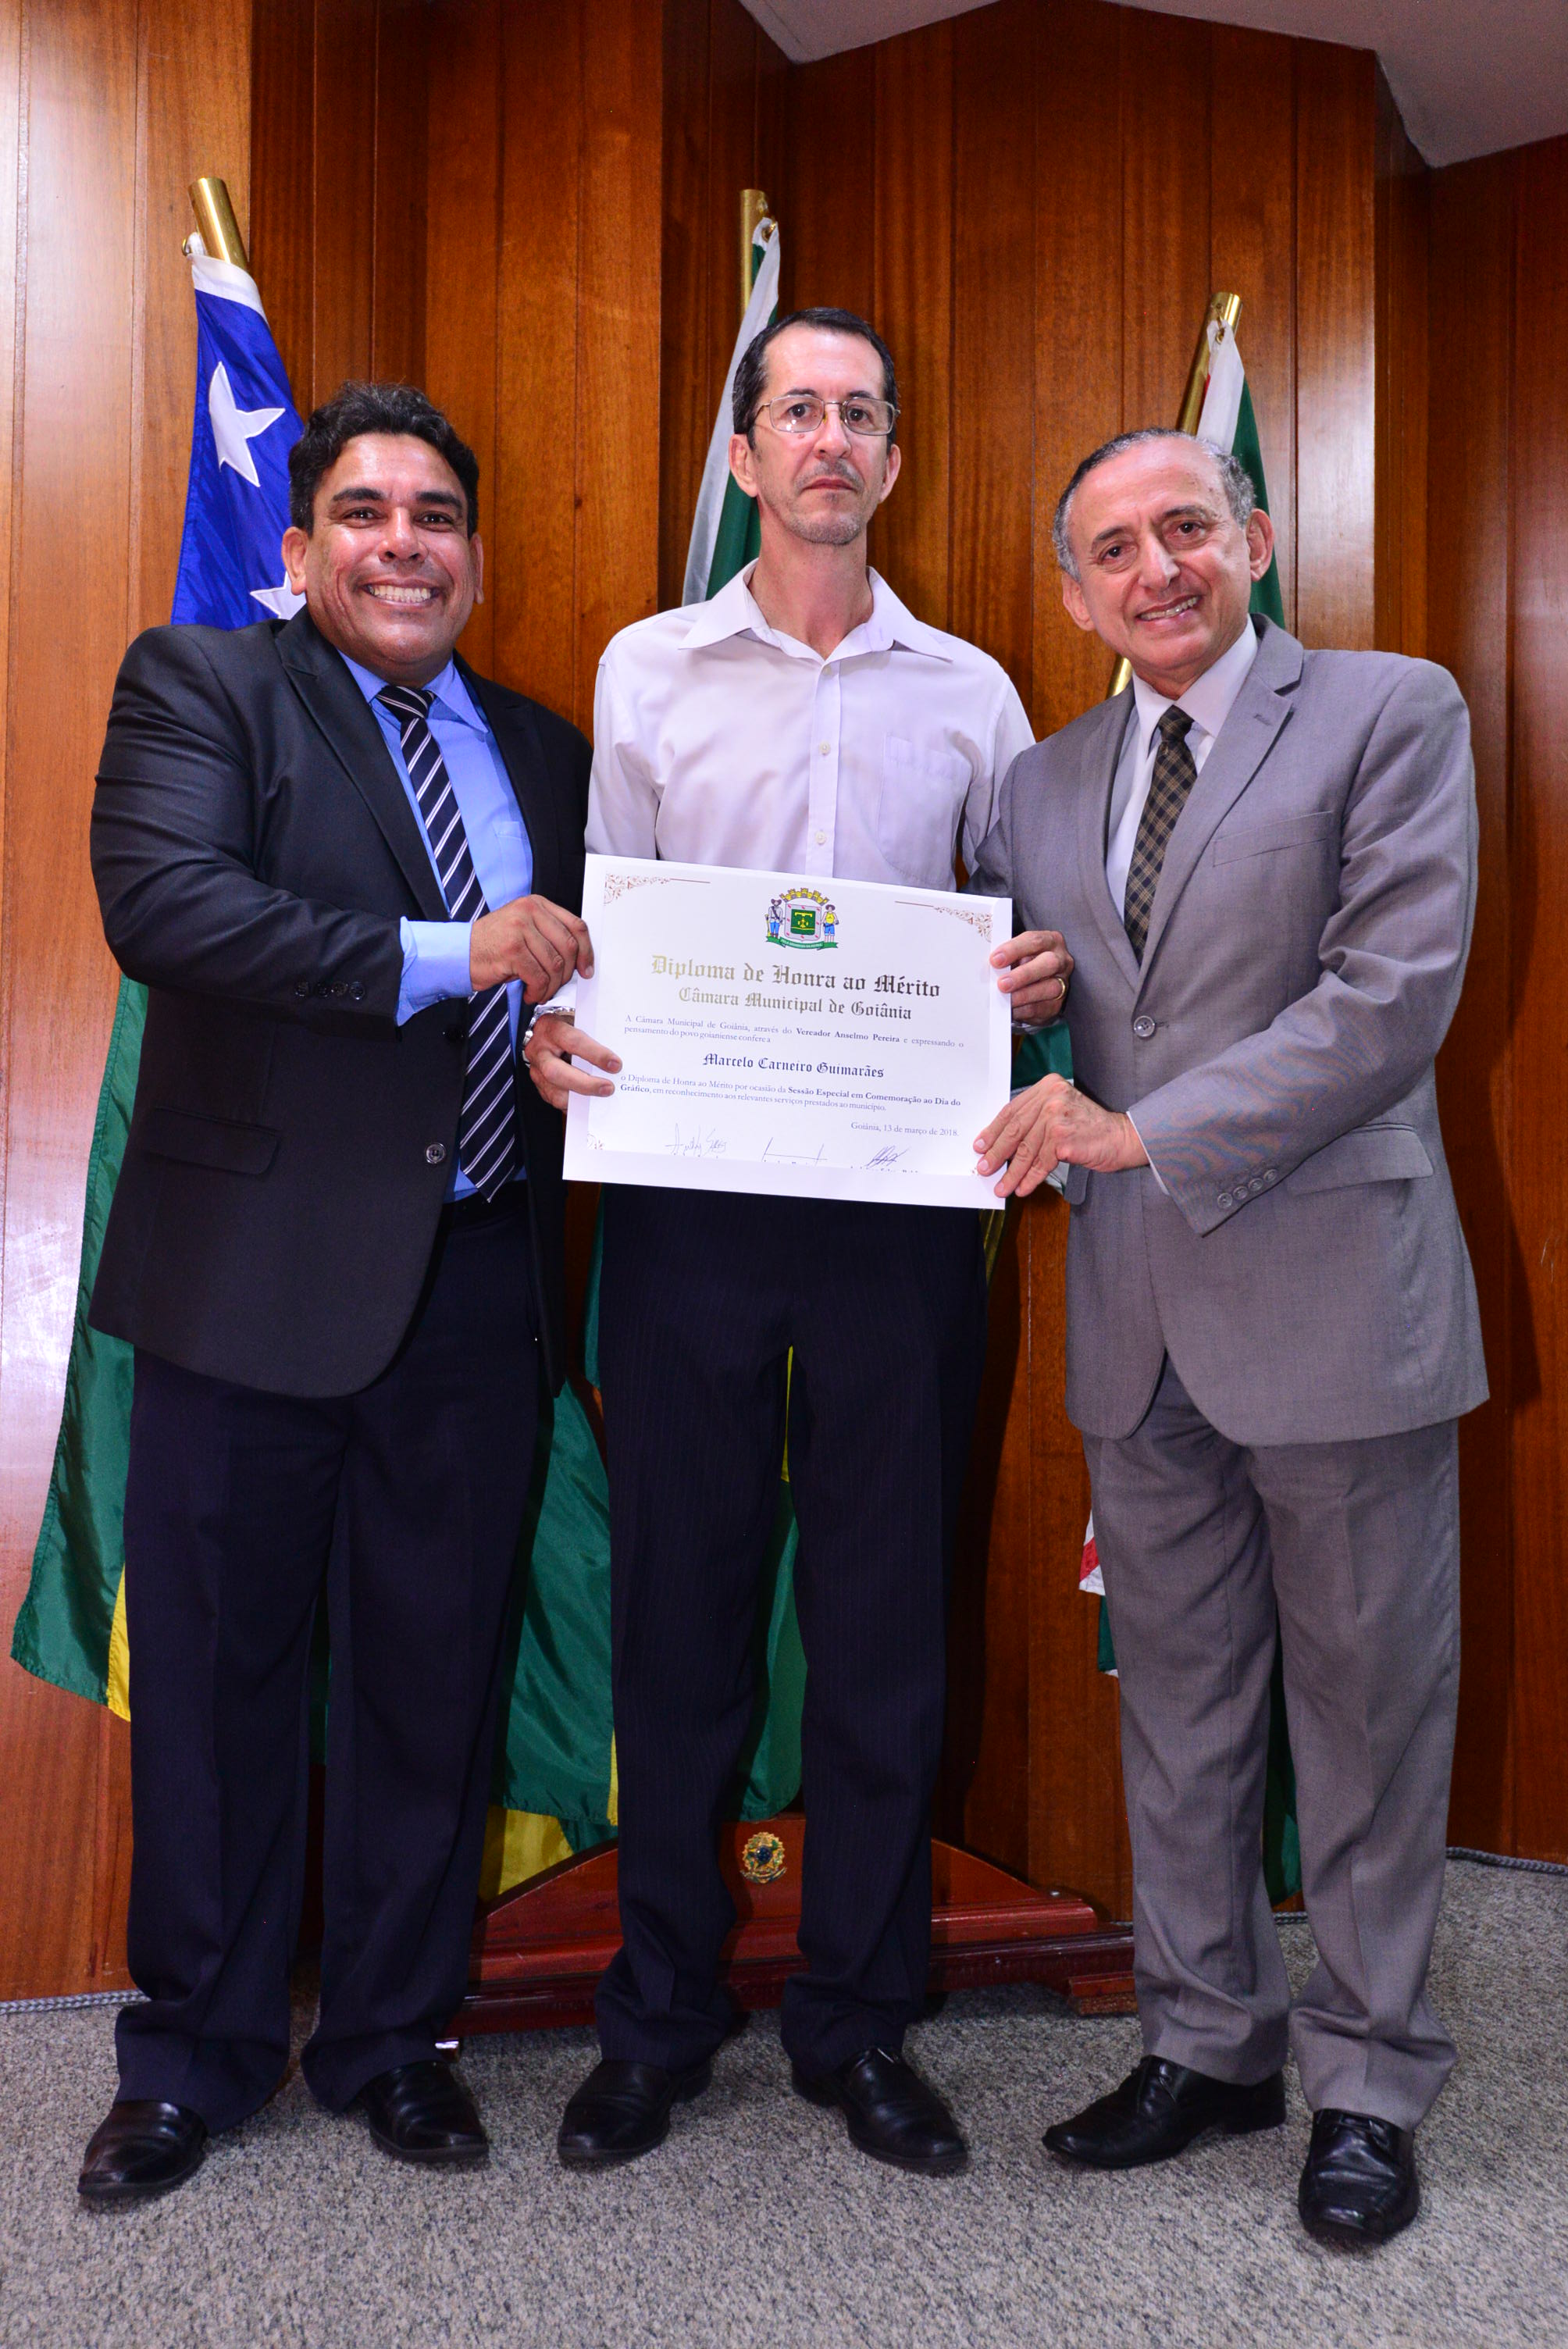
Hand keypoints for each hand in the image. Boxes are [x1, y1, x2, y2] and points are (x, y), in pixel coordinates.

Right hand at [470, 896, 593, 1001]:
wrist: (459, 953)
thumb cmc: (492, 945)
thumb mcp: (523, 930)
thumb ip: (549, 935)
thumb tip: (579, 958)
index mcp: (536, 904)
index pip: (576, 925)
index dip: (586, 951)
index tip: (586, 969)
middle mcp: (529, 912)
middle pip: (568, 947)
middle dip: (566, 974)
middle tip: (556, 985)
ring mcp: (520, 929)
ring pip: (554, 965)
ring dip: (550, 986)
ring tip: (539, 991)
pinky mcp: (511, 950)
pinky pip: (539, 977)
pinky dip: (538, 992)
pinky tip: (529, 993)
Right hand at [523, 1012, 620, 1113]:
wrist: (544, 1032)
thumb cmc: (566, 1027)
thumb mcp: (578, 1022)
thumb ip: (593, 1035)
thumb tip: (614, 1057)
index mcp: (551, 1029)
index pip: (573, 1041)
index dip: (595, 1054)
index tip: (615, 1064)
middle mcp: (539, 1051)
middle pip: (556, 1072)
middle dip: (585, 1084)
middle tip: (608, 1088)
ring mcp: (536, 1070)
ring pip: (554, 1092)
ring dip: (581, 1097)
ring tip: (602, 1097)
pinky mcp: (539, 1086)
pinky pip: (556, 1101)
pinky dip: (575, 1104)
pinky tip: (590, 1102)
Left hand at [974, 1073, 1146, 1199]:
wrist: (1123, 1137)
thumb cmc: (1090, 1128)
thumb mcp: (1061, 1112)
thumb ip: (1035, 1119)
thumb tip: (1001, 1143)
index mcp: (1047, 1086)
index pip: (1012, 1110)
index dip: (993, 1130)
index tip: (980, 1145)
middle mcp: (1051, 1097)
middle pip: (1015, 1129)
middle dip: (996, 1153)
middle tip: (984, 1169)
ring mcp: (1057, 1116)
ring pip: (1026, 1150)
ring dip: (1011, 1172)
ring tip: (1002, 1186)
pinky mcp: (1063, 1138)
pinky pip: (1040, 1163)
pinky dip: (1030, 1178)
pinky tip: (1023, 1188)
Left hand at [989, 928, 1072, 1023]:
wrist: (1036, 983)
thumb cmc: (1023, 962)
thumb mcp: (1017, 954)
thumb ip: (1008, 958)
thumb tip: (991, 967)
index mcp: (1050, 941)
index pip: (1034, 941)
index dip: (1014, 950)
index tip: (995, 960)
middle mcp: (1061, 960)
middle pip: (1048, 963)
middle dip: (1024, 974)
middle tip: (1002, 984)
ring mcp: (1062, 982)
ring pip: (1049, 988)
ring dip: (1025, 995)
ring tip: (1006, 999)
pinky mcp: (1057, 1004)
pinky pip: (1043, 1008)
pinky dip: (1024, 1010)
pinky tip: (1011, 1010)